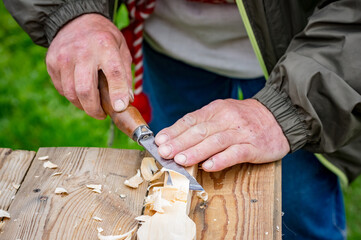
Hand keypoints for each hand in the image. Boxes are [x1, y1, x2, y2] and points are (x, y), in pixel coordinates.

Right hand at [46, 14, 132, 118]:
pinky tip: (80, 91)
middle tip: (101, 114)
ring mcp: (64, 56)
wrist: (75, 19)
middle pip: (85, 90)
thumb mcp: (121, 49)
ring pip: (71, 93)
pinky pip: (62, 89)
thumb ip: (125, 75)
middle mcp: (82, 51)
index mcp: (105, 45)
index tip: (120, 108)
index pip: (113, 73)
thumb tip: (126, 102)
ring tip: (92, 104)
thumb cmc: (104, 38)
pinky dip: (72, 96)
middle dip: (94, 109)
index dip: (117, 93)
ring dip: (83, 105)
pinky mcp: (52, 62)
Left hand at [155, 99, 289, 170]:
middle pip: (200, 131)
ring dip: (196, 151)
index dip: (174, 131)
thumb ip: (202, 124)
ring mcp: (240, 132)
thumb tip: (176, 138)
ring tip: (180, 160)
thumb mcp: (222, 114)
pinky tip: (208, 167)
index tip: (159, 141)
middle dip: (179, 142)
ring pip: (215, 141)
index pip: (191, 120)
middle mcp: (226, 118)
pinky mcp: (253, 146)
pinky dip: (221, 159)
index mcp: (216, 110)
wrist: (279, 117)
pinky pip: (235, 152)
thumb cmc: (244, 119)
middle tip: (164, 153)